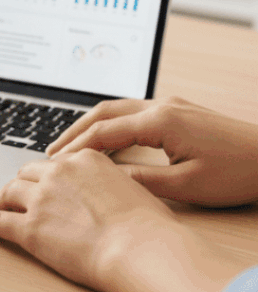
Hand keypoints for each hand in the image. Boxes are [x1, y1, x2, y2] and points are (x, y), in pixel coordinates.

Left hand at [0, 149, 181, 291]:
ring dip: (0, 200)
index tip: (42, 184)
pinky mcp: (29, 228)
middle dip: (20, 185)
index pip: (53, 163)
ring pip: (8, 192)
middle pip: (26, 174)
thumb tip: (105, 193)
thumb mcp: (133, 188)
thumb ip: (108, 184)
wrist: (142, 249)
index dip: (44, 177)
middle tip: (17, 196)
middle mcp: (57, 173)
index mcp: (83, 159)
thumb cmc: (148, 227)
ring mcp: (40, 199)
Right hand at [47, 97, 257, 206]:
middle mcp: (163, 106)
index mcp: (160, 121)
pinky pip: (134, 111)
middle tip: (52, 152)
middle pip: (103, 111)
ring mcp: (172, 106)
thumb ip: (141, 181)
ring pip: (118, 108)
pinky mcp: (180, 111)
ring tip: (72, 146)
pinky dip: (112, 124)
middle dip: (74, 131)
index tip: (56, 164)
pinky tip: (107, 141)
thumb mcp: (186, 185)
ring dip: (91, 125)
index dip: (76, 148)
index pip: (104, 131)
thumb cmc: (240, 172)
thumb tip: (107, 181)